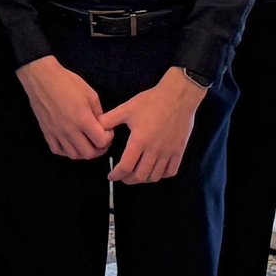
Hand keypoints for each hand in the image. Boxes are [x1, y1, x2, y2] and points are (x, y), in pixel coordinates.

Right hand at [17, 55, 111, 160]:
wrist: (42, 78)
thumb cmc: (68, 82)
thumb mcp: (90, 94)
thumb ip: (98, 113)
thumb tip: (101, 125)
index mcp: (83, 120)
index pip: (101, 141)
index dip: (109, 138)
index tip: (108, 131)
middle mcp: (70, 131)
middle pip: (89, 154)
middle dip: (99, 149)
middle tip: (100, 140)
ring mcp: (57, 134)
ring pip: (74, 155)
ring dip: (84, 152)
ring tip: (87, 143)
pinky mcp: (47, 132)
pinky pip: (57, 150)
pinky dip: (66, 151)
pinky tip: (70, 144)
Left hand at [105, 69, 205, 185]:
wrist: (178, 96)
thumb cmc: (151, 101)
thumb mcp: (127, 108)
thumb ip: (109, 119)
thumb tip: (96, 128)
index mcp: (139, 140)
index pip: (126, 166)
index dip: (116, 174)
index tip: (111, 176)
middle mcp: (154, 150)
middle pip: (140, 176)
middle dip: (128, 179)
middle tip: (123, 176)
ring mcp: (168, 152)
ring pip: (155, 176)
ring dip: (144, 179)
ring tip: (137, 174)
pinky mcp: (179, 150)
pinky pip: (171, 171)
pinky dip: (162, 175)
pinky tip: (155, 170)